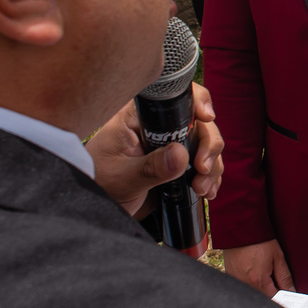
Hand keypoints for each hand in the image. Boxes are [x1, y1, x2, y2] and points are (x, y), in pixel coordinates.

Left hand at [86, 83, 223, 216]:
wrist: (96, 209)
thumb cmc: (99, 185)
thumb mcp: (121, 178)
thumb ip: (149, 168)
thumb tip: (180, 155)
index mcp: (140, 118)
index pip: (175, 97)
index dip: (198, 102)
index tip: (207, 117)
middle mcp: (159, 127)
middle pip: (199, 122)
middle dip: (208, 145)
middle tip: (202, 168)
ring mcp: (171, 145)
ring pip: (207, 144)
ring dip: (212, 166)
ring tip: (202, 188)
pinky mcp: (178, 163)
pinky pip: (205, 163)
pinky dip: (211, 177)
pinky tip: (207, 191)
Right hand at [223, 240, 294, 296]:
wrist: (240, 227)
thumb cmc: (259, 240)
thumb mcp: (277, 257)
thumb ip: (285, 277)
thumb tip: (291, 292)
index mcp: (258, 281)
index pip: (274, 300)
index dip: (283, 298)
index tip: (288, 295)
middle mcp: (245, 285)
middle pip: (263, 298)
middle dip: (272, 293)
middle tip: (276, 279)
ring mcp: (235, 282)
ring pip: (253, 293)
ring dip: (261, 288)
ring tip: (263, 270)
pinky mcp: (230, 277)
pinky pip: (243, 287)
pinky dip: (251, 283)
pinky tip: (253, 271)